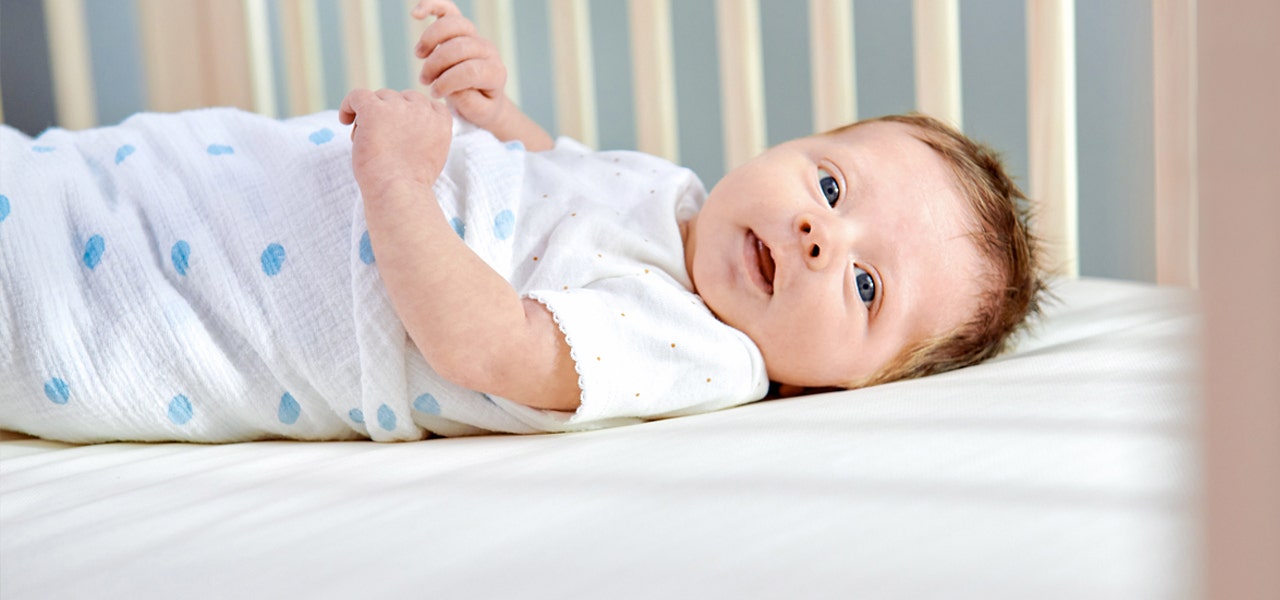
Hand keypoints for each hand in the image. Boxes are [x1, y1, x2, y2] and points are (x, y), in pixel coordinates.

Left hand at [338, 88, 451, 195]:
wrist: (400, 191)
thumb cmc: (412, 183)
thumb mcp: (433, 156)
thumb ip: (426, 137)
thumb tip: (406, 130)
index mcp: (440, 121)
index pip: (426, 104)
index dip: (410, 115)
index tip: (399, 130)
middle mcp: (422, 109)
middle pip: (401, 99)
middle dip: (390, 116)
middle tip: (381, 141)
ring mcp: (398, 107)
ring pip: (380, 98)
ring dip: (371, 116)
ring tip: (365, 140)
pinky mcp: (374, 109)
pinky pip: (358, 96)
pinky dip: (349, 105)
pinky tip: (345, 120)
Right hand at [411, 0, 509, 129]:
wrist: (483, 98)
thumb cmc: (479, 106)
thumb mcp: (479, 114)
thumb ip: (469, 102)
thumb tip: (454, 85)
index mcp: (495, 72)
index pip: (471, 70)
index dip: (448, 82)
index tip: (435, 94)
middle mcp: (487, 51)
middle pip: (459, 47)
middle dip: (436, 65)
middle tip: (425, 80)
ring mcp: (474, 37)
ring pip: (454, 25)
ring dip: (430, 39)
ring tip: (420, 56)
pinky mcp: (461, 29)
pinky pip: (448, 10)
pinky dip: (432, 7)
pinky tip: (416, 14)